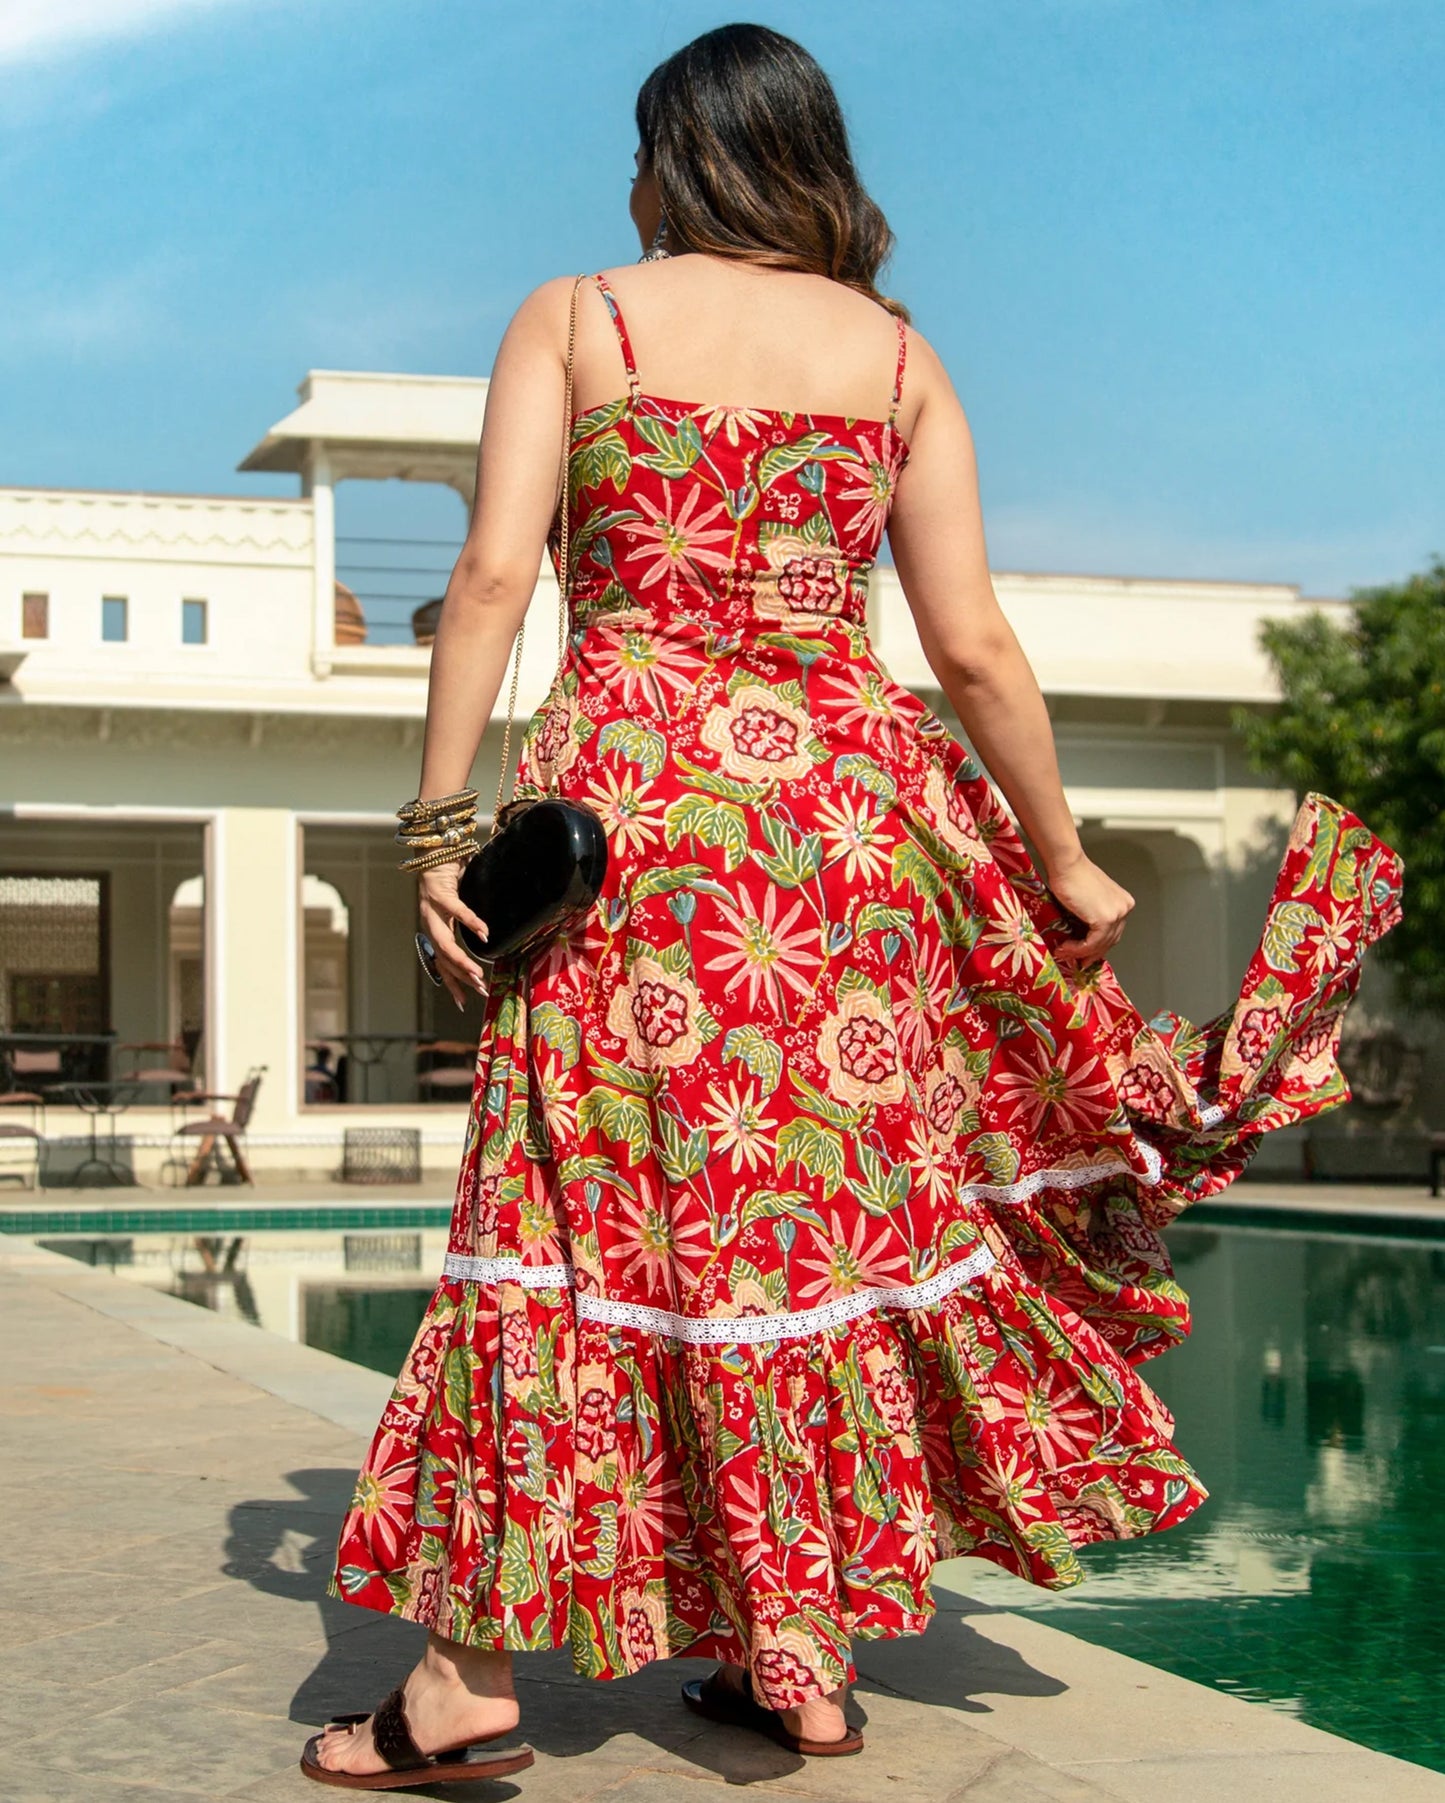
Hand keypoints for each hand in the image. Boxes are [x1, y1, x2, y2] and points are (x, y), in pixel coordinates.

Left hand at [417, 864, 490, 1011]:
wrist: (434, 848)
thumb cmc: (449, 876)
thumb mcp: (457, 905)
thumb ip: (466, 921)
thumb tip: (487, 936)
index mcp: (435, 928)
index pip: (442, 962)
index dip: (451, 982)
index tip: (463, 1001)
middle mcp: (430, 922)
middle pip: (443, 958)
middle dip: (461, 977)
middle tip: (479, 990)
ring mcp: (431, 909)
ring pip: (444, 943)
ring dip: (462, 960)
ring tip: (478, 974)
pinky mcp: (438, 893)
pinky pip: (457, 911)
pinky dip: (471, 923)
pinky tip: (484, 933)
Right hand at [1044, 854, 1133, 967]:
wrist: (1067, 865)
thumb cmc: (1071, 875)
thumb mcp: (1087, 900)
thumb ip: (1089, 918)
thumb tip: (1080, 940)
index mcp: (1123, 902)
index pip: (1113, 932)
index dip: (1098, 946)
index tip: (1085, 955)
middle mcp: (1124, 908)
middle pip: (1109, 940)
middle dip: (1091, 953)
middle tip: (1077, 961)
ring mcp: (1117, 914)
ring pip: (1101, 944)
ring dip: (1081, 952)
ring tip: (1065, 951)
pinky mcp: (1105, 919)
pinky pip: (1092, 943)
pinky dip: (1078, 948)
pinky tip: (1066, 947)